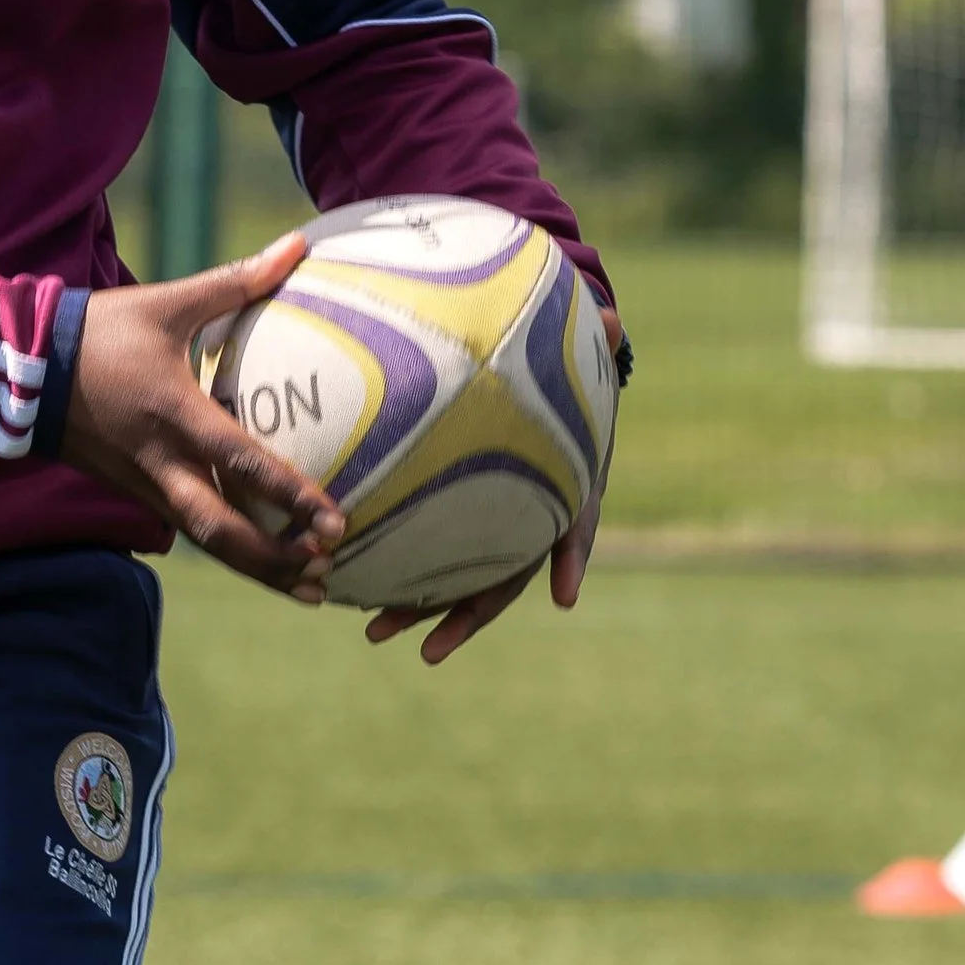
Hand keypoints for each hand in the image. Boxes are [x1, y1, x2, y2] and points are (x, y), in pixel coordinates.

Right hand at [60, 236, 346, 598]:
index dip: (291, 494)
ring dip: (257, 569)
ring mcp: (143, 483)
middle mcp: (161, 461)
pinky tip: (264, 561)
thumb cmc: (101, 330)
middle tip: (326, 572)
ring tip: (309, 589)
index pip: (242, 462)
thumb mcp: (167, 303)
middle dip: (274, 560)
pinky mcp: (132, 490)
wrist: (25, 367)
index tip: (335, 521)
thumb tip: (297, 247)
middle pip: (222, 532)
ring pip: (206, 542)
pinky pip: (187, 528)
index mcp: (174, 413)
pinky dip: (229, 549)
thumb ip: (235, 282)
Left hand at [366, 297, 626, 668]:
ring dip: (419, 609)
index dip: (572, 556)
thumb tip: (619, 315)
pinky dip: (392, 571)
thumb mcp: (569, 353)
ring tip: (372, 630)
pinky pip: (424, 552)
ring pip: (457, 578)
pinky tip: (345, 587)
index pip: (574, 524)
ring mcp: (490, 527)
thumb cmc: (551, 368)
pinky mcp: (454, 520)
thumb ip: (591, 339)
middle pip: (502, 577)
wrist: (540, 385)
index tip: (565, 595)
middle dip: (466, 615)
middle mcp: (526, 518)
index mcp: (563, 485)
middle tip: (427, 649)